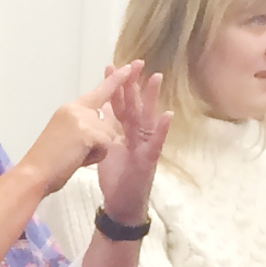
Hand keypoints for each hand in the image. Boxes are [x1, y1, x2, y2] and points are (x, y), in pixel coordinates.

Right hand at [18, 65, 129, 195]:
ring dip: (97, 151)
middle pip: (107, 121)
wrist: (33, 173)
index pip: (98, 91)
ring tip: (74, 157)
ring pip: (108, 134)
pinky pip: (106, 144)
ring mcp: (82, 118)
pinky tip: (78, 160)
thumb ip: (82, 127)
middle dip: (100, 141)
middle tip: (77, 150)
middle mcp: (75, 108)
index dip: (115, 80)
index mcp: (69, 108)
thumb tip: (102, 128)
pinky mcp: (88, 131)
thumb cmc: (47, 163)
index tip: (129, 66)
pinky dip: (95, 157)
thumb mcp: (65, 136)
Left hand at [93, 61, 171, 224]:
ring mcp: (145, 145)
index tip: (110, 66)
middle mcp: (137, 134)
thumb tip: (97, 112)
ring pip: (149, 118)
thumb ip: (105, 131)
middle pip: (134, 105)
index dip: (114, 87)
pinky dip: (163, 130)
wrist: (122, 204)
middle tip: (135, 62)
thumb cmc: (117, 177)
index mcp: (124, 131)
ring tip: (156, 78)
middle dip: (134, 84)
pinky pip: (157, 143)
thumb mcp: (106, 150)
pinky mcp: (150, 159)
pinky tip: (168, 115)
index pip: (118, 104)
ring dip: (153, 99)